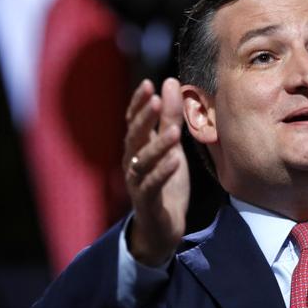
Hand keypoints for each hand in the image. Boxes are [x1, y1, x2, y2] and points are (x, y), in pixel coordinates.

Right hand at [122, 78, 188, 265]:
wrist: (162, 225)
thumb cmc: (165, 180)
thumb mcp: (171, 145)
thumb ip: (170, 116)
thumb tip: (170, 82)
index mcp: (137, 147)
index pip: (133, 120)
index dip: (138, 103)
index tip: (148, 84)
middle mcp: (132, 162)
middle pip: (135, 137)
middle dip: (144, 118)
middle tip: (155, 99)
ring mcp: (137, 182)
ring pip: (143, 161)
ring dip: (158, 145)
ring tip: (174, 131)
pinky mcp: (147, 201)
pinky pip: (152, 185)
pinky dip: (163, 173)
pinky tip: (175, 161)